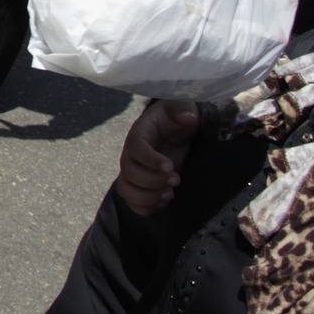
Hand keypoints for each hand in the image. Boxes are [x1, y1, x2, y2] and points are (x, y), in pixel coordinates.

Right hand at [116, 100, 198, 215]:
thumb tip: (187, 118)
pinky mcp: (140, 185)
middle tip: (176, 180)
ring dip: (147, 197)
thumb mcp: (182, 106)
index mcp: (139, 133)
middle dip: (152, 180)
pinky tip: (163, 202)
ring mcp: (134, 171)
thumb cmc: (178, 118)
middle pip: (128, 172)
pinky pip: (132, 202)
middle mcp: (131, 154)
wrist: (177, 132)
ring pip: (126, 189)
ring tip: (169, 194)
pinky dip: (146, 207)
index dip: (149, 159)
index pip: (135, 147)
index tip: (170, 167)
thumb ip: (181, 107)